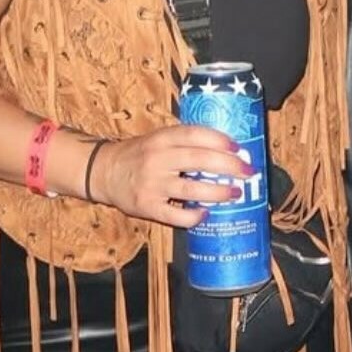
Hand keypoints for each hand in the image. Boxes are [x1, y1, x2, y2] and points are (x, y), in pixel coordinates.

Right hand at [88, 125, 254, 227]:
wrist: (104, 172)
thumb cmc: (138, 154)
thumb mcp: (157, 139)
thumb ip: (184, 141)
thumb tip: (225, 147)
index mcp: (161, 138)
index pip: (194, 134)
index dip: (219, 140)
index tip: (239, 147)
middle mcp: (157, 159)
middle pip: (199, 160)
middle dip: (229, 166)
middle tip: (248, 171)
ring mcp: (152, 185)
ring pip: (192, 190)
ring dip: (219, 192)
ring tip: (235, 193)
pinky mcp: (147, 207)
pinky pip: (176, 216)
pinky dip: (194, 217)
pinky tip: (205, 214)